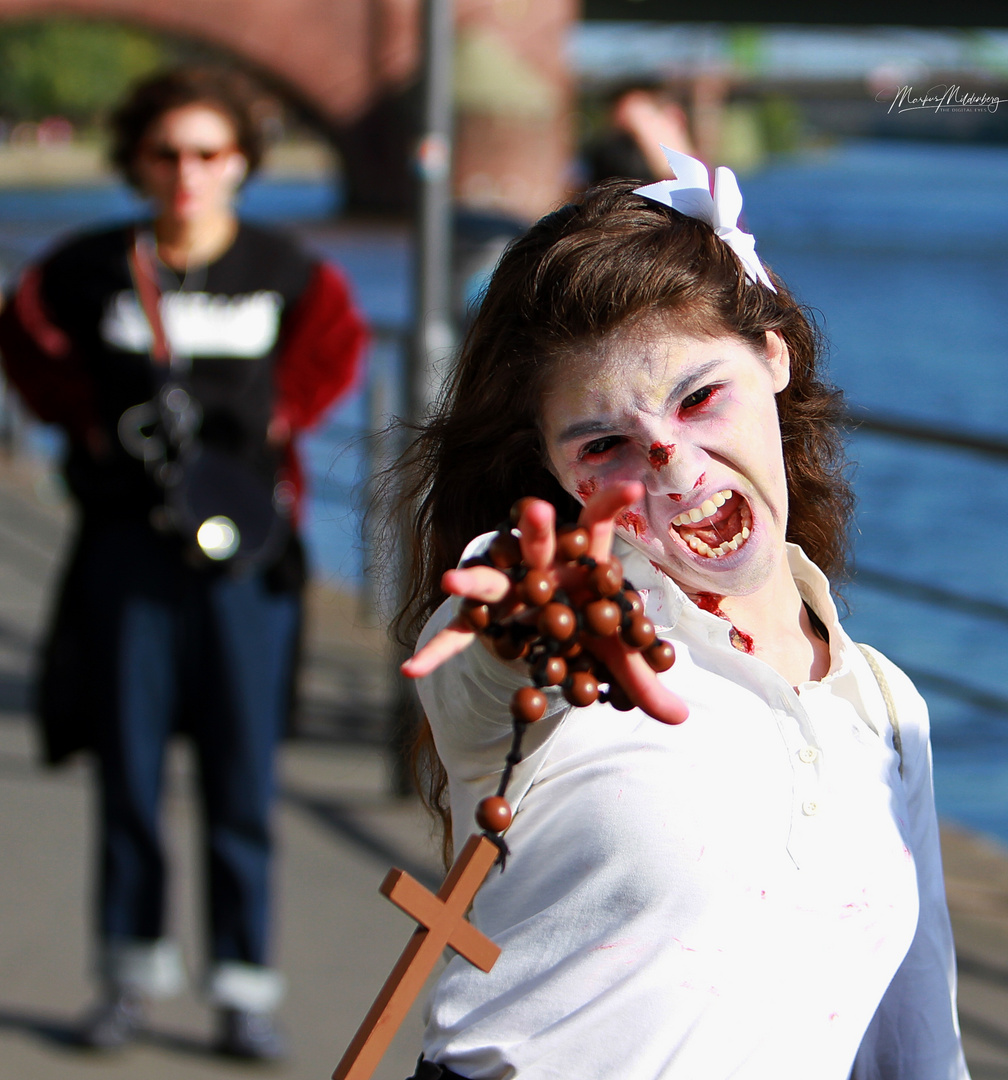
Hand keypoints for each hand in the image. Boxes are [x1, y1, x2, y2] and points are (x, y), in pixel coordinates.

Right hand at [402, 481, 687, 725]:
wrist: (549, 630)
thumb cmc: (588, 623)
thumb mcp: (615, 651)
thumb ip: (641, 678)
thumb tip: (683, 722)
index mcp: (580, 561)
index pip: (597, 526)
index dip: (611, 504)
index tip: (634, 486)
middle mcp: (541, 565)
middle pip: (539, 544)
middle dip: (535, 528)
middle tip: (536, 509)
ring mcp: (508, 588)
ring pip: (491, 581)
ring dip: (472, 582)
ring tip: (450, 582)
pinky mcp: (484, 617)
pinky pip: (459, 633)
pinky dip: (438, 652)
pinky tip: (412, 669)